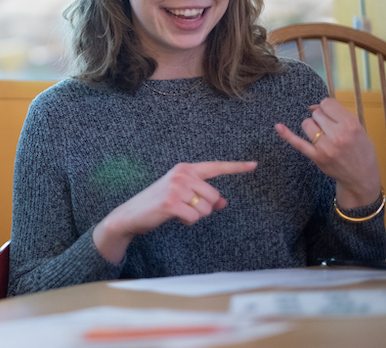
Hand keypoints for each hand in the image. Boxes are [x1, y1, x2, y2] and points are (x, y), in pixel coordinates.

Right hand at [92, 161, 257, 263]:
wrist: (131, 214)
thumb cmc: (158, 204)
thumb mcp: (182, 196)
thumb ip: (203, 196)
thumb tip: (223, 201)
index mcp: (185, 168)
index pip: (215, 167)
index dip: (236, 167)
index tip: (254, 165)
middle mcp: (182, 174)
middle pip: (213, 195)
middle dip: (203, 207)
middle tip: (183, 207)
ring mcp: (176, 187)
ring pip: (206, 208)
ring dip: (194, 215)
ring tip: (176, 211)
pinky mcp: (171, 202)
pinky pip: (195, 217)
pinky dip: (187, 221)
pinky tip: (174, 217)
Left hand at [275, 97, 380, 208]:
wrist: (361, 177)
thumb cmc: (361, 150)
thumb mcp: (359, 128)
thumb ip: (339, 115)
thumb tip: (313, 107)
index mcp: (351, 125)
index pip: (328, 104)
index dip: (328, 107)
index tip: (331, 114)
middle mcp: (338, 135)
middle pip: (317, 113)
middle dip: (322, 118)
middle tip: (331, 128)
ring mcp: (325, 147)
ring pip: (307, 124)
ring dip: (313, 126)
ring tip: (324, 135)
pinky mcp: (316, 156)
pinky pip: (298, 143)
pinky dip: (287, 135)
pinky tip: (278, 127)